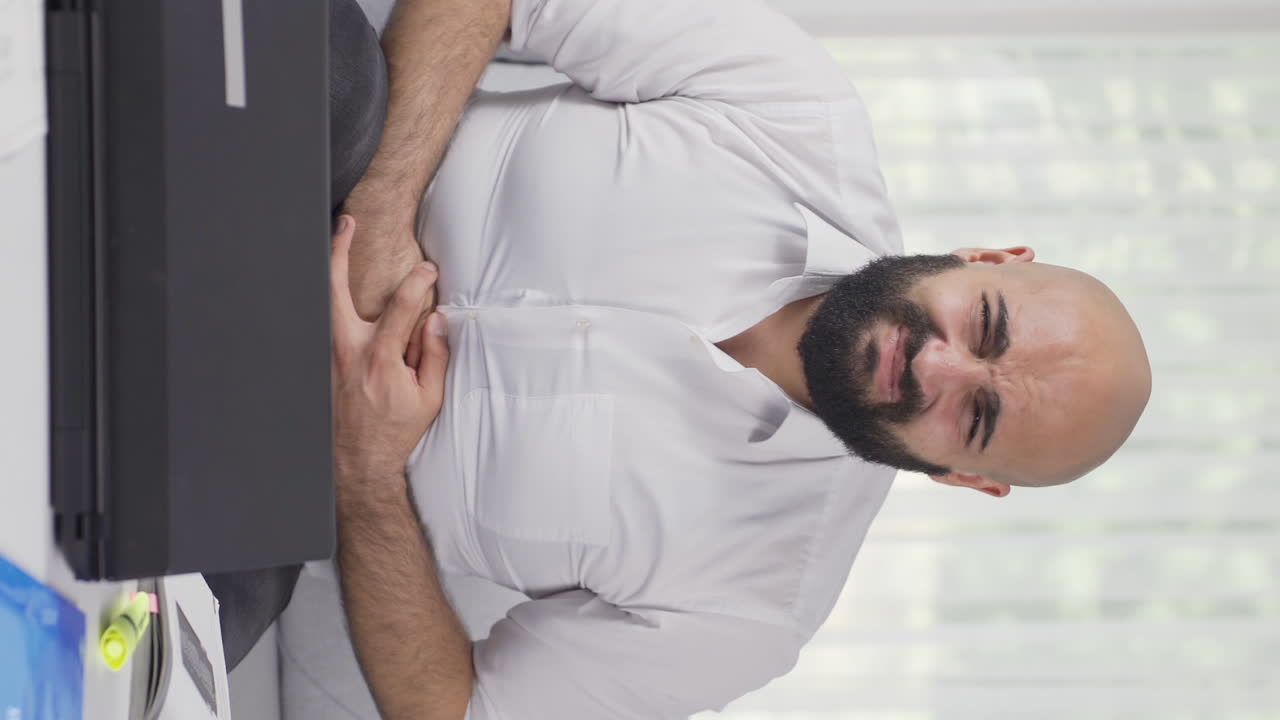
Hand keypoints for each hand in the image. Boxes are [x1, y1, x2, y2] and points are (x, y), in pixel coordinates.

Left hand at [330, 215, 449, 500]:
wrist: (358, 463)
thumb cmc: (395, 431)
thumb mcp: (429, 398)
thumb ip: (434, 355)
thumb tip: (434, 320)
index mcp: (379, 359)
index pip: (401, 306)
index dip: (419, 283)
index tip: (429, 272)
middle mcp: (348, 352)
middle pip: (335, 290)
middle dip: (340, 252)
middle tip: (347, 224)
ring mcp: (328, 358)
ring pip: (321, 304)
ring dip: (328, 273)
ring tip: (336, 244)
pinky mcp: (319, 366)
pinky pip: (320, 327)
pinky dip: (324, 305)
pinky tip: (331, 290)